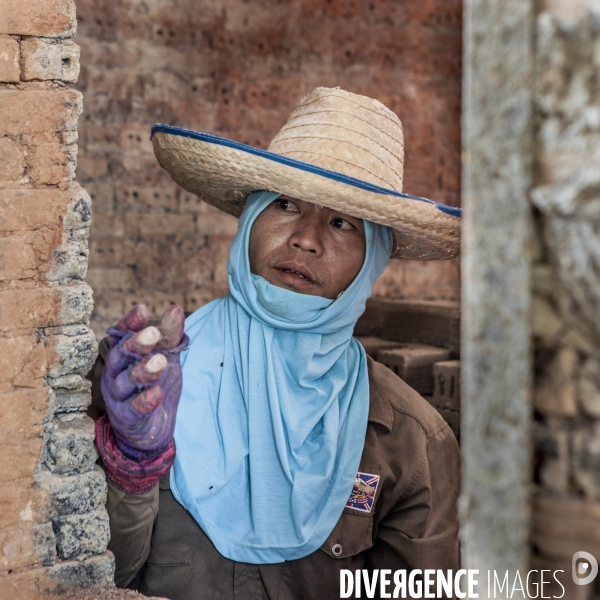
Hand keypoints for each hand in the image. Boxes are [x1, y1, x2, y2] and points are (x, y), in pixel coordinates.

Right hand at [101, 304, 188, 458]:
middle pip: (119, 356)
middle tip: (153, 333)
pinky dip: (144, 401)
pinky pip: (133, 410)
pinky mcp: (127, 418)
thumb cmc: (154, 383)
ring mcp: (119, 396)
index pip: (121, 334)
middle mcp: (115, 373)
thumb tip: (175, 309)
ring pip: (124, 382)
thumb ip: (170, 336)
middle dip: (135, 344)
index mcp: (123, 354)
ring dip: (142, 371)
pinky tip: (157, 394)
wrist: (150, 427)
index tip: (143, 310)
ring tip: (160, 361)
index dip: (130, 322)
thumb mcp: (166, 356)